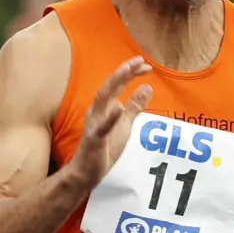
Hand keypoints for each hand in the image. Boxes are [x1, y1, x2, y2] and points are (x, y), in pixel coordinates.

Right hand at [66, 56, 152, 188]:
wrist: (86, 172)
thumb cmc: (104, 148)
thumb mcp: (125, 125)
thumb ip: (134, 106)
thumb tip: (147, 87)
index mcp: (104, 107)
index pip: (117, 85)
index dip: (131, 73)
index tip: (146, 65)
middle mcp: (97, 111)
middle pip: (109, 86)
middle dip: (124, 72)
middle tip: (140, 60)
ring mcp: (94, 124)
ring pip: (102, 99)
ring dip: (114, 84)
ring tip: (127, 71)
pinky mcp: (95, 139)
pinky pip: (102, 127)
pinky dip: (110, 117)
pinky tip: (119, 107)